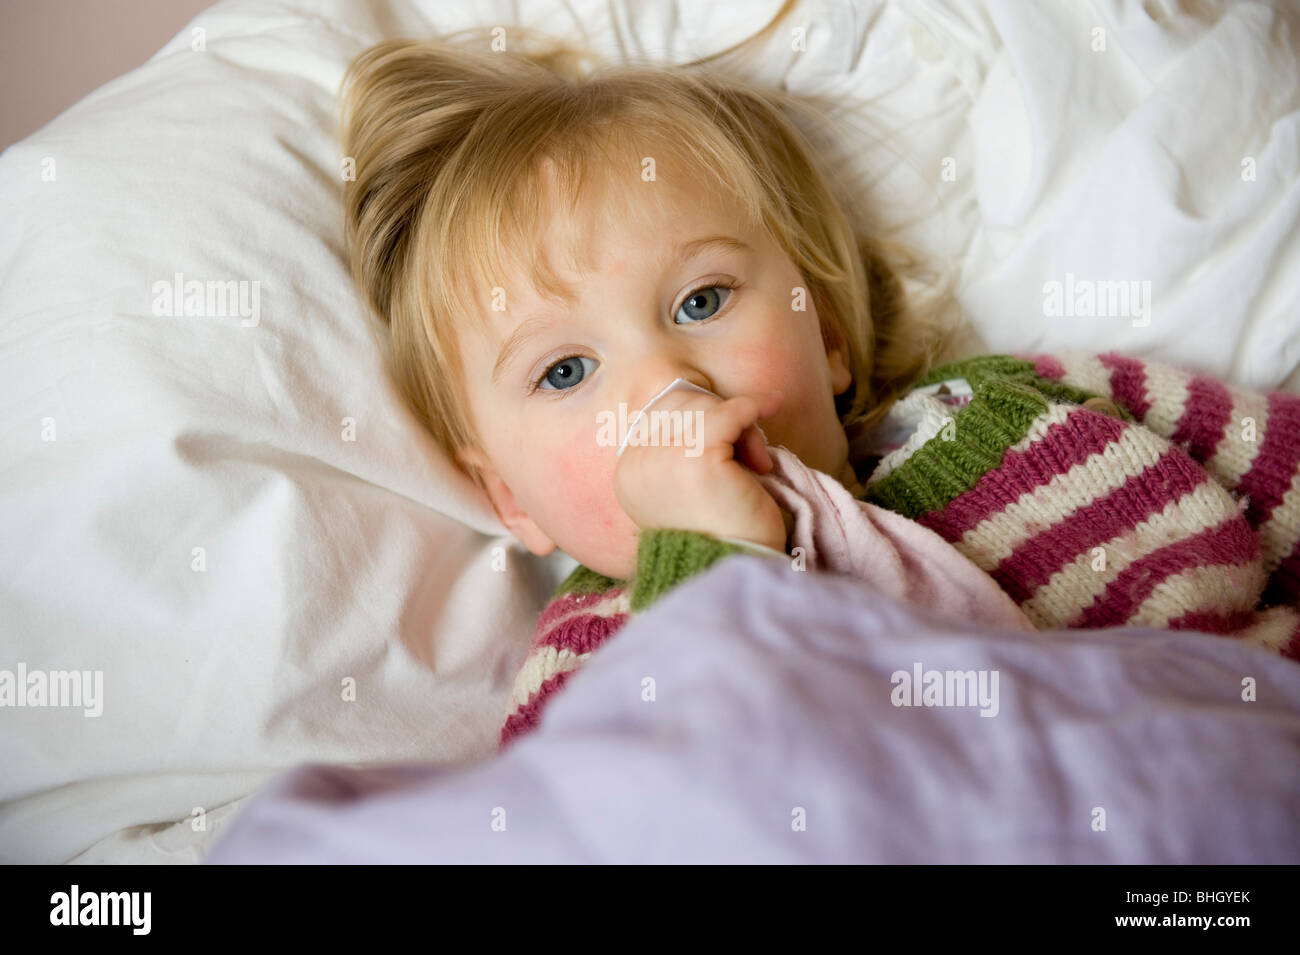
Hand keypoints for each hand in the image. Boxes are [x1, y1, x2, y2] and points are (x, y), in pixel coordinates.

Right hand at [613, 388, 786, 552]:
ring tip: (758, 462)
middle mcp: (637, 463)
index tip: (728, 435)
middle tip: (749, 458)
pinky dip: (755, 407)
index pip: (660, 413)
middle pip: (682, 404)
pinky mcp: (697, 456)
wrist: (737, 569)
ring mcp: (663, 457)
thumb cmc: (724, 533)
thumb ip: (685, 449)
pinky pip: (730, 412)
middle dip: (719, 419)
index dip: (697, 414)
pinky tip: (772, 405)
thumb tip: (718, 406)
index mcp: (629, 474)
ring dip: (742, 425)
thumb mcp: (690, 486)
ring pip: (706, 407)